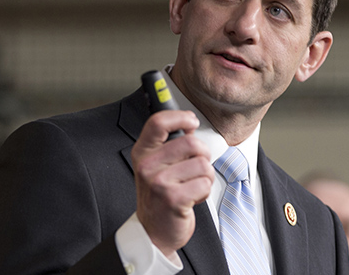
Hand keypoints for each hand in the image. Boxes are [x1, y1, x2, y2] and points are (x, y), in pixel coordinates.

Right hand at [132, 110, 214, 259]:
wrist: (154, 231)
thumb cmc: (160, 195)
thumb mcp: (156, 165)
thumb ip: (169, 143)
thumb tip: (189, 124)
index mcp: (143, 152)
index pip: (158, 122)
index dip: (180, 117)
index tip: (191, 122)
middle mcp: (147, 165)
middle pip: (190, 142)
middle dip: (202, 155)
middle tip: (195, 167)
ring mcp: (158, 182)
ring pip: (202, 164)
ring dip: (205, 177)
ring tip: (192, 185)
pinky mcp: (173, 198)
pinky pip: (204, 183)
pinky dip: (204, 191)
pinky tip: (192, 197)